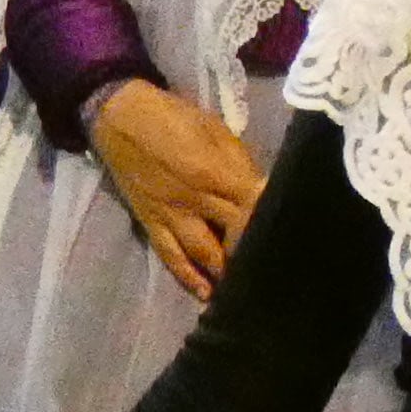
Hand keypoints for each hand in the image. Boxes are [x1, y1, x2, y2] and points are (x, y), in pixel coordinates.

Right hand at [88, 77, 262, 295]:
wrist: (120, 117)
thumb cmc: (174, 117)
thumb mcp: (215, 129)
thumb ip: (240, 163)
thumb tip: (264, 189)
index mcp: (215, 171)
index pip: (253, 206)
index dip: (271, 221)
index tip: (290, 237)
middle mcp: (195, 199)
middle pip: (233, 234)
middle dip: (254, 252)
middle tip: (277, 272)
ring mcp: (172, 215)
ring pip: (205, 252)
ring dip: (226, 272)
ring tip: (247, 290)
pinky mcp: (151, 224)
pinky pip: (171, 256)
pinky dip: (189, 277)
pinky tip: (207, 294)